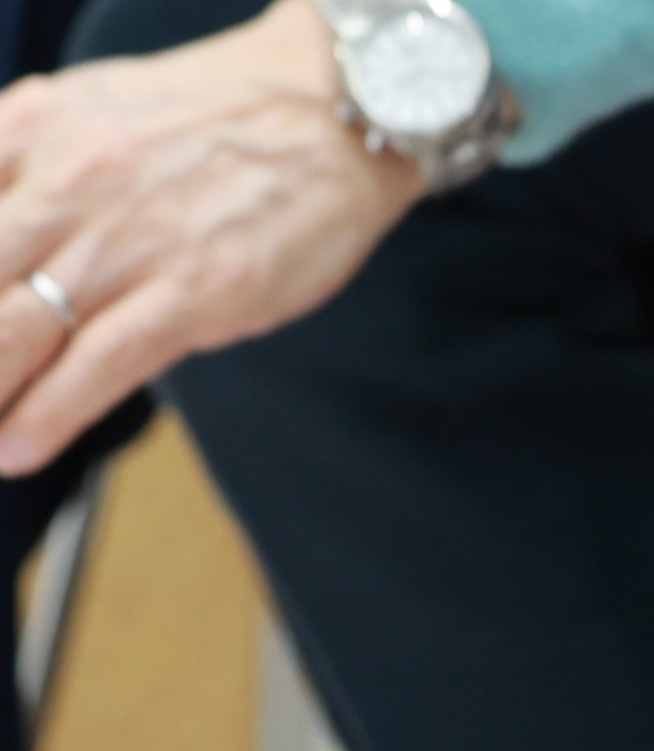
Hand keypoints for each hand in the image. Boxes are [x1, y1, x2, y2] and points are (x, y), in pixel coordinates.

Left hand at [0, 0, 422, 478]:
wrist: (329, 112)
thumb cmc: (220, 119)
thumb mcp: (89, 110)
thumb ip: (26, 161)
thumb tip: (1, 230)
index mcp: (29, 127)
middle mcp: (64, 180)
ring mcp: (125, 242)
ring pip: (15, 328)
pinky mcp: (189, 294)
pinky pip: (99, 365)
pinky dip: (49, 414)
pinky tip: (19, 445)